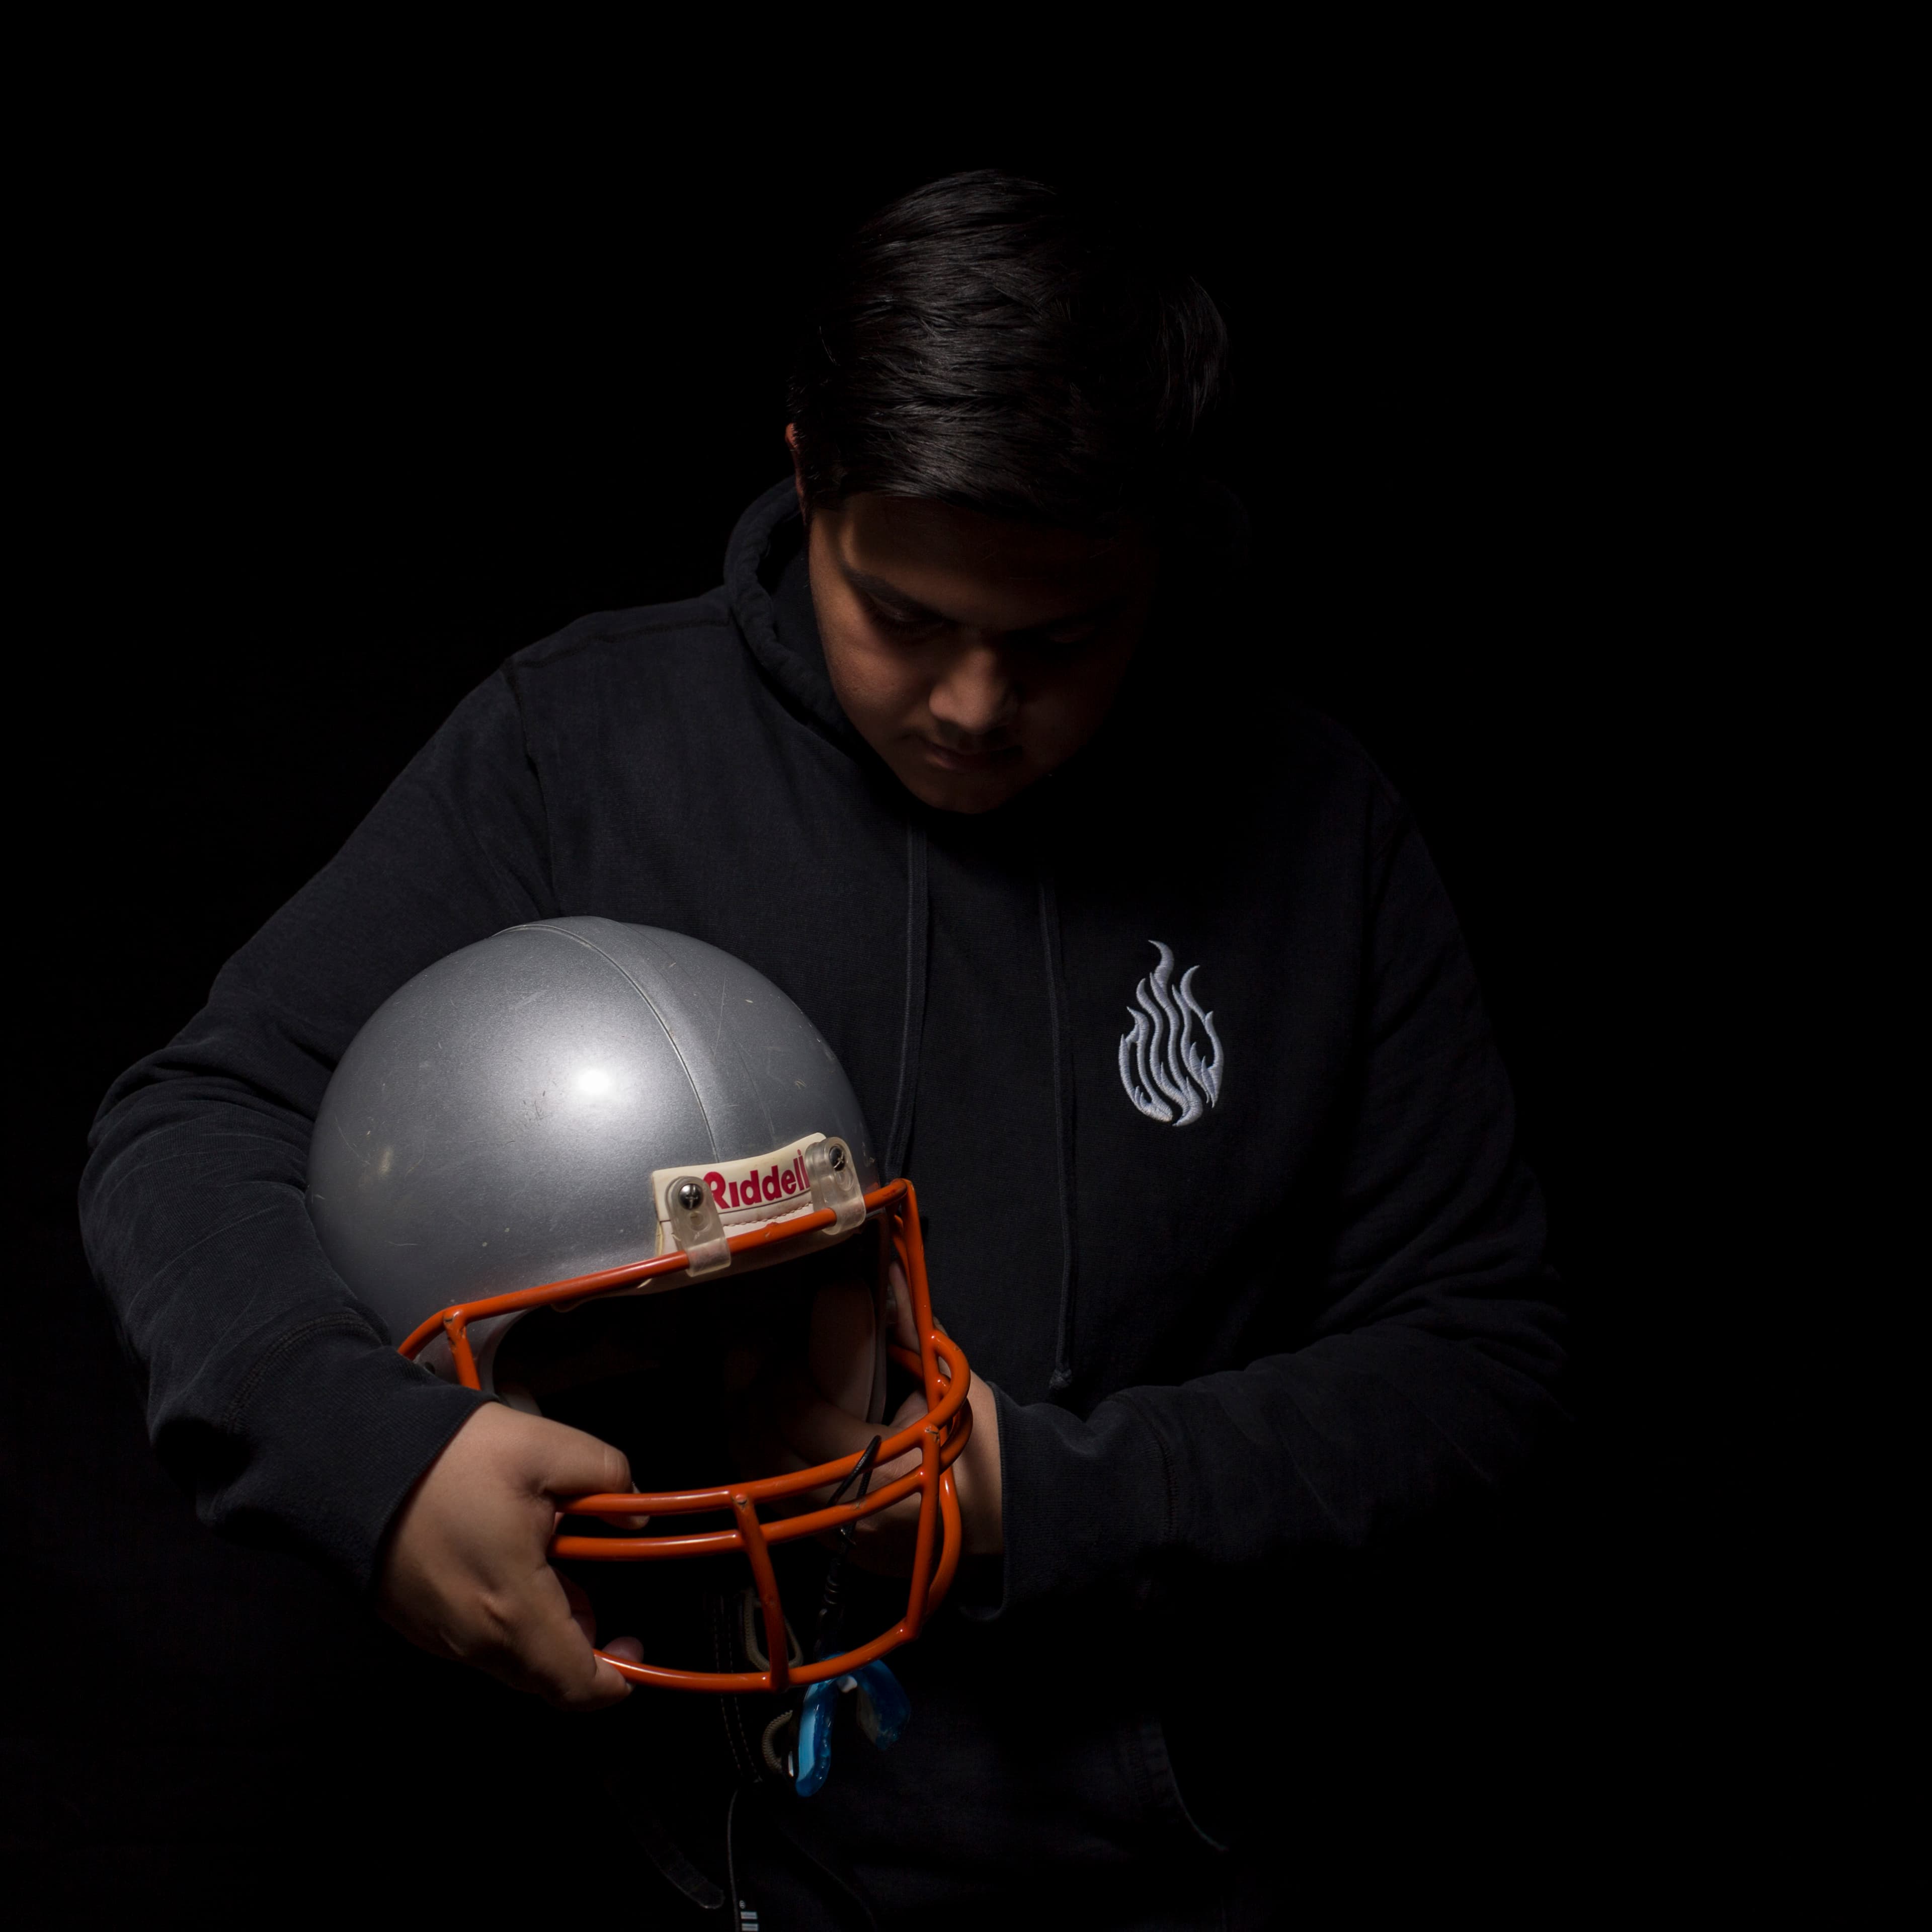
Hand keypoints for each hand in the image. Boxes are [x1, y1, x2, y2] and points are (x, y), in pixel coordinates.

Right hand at [376, 1402, 642, 1708]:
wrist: (349, 1456)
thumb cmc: (447, 1457)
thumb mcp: (548, 1447)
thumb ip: (609, 1476)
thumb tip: (635, 1511)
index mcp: (512, 1610)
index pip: (576, 1686)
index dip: (618, 1678)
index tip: (635, 1642)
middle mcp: (472, 1640)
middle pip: (544, 1677)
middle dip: (580, 1639)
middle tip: (588, 1574)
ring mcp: (438, 1636)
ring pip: (510, 1658)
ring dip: (542, 1624)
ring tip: (547, 1553)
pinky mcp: (414, 1623)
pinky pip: (475, 1639)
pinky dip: (505, 1614)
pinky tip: (506, 1556)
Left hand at [749, 1263, 1002, 1573]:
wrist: (1005, 1507)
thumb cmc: (979, 1437)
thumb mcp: (946, 1377)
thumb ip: (907, 1325)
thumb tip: (883, 1265)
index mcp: (892, 1467)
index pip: (801, 1416)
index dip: (781, 1375)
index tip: (780, 1343)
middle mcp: (856, 1514)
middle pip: (767, 1451)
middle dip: (751, 1398)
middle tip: (753, 1356)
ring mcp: (839, 1540)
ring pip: (760, 1482)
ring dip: (748, 1429)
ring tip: (752, 1388)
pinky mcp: (831, 1549)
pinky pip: (774, 1503)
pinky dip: (761, 1462)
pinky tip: (763, 1428)